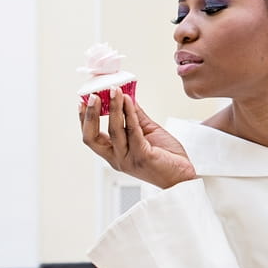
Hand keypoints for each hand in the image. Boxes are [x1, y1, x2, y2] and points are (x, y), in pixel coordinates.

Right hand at [79, 88, 195, 188]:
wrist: (183, 176)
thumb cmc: (166, 158)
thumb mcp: (147, 132)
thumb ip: (135, 116)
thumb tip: (126, 96)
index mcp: (114, 154)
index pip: (91, 137)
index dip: (84, 119)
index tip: (83, 100)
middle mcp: (117, 158)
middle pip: (92, 138)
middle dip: (90, 115)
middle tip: (94, 96)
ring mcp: (128, 159)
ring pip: (114, 131)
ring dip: (114, 108)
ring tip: (115, 91)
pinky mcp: (143, 157)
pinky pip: (133, 131)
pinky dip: (130, 114)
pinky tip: (129, 100)